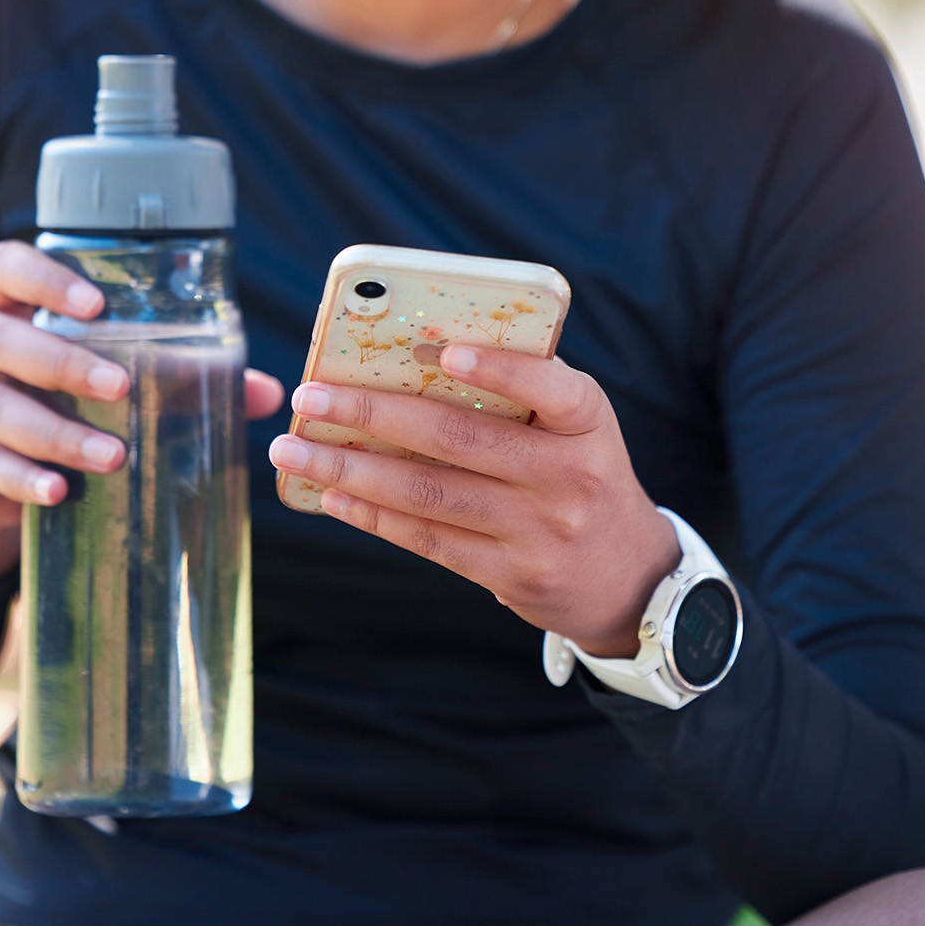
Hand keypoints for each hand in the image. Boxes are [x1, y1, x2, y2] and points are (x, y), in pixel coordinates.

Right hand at [0, 240, 284, 581]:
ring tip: (112, 457)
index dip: (45, 279)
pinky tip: (58, 492)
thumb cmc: (55, 395)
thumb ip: (181, 374)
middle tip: (122, 387)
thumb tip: (269, 393)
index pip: (5, 264)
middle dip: (61, 363)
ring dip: (53, 433)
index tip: (98, 305)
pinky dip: (20, 478)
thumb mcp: (101, 372)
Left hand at [267, 345, 677, 656]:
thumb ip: (522, 390)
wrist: (628, 576)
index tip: (439, 349)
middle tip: (311, 397)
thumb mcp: (576, 426)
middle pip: (460, 439)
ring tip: (295, 450)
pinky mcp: (512, 575)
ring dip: (352, 470)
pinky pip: (430, 539)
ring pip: (431, 493)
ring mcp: (539, 531)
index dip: (498, 370)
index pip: (551, 387)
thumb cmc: (581, 474)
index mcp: (587, 422)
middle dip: (374, 414)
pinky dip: (374, 515)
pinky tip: (333, 495)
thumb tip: (414, 353)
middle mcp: (569, 477)